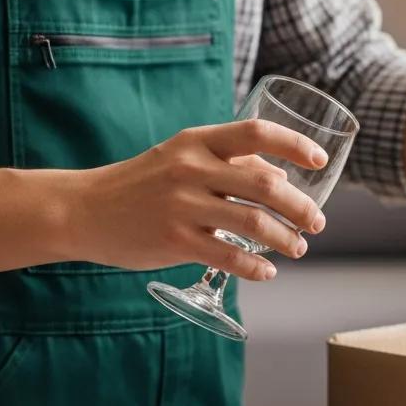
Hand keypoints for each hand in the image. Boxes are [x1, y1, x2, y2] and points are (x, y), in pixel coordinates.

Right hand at [74, 121, 328, 279]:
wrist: (84, 210)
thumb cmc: (142, 182)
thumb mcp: (183, 157)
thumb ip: (230, 161)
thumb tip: (282, 174)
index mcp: (197, 141)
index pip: (257, 133)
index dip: (296, 144)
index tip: (321, 160)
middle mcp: (192, 169)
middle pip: (265, 184)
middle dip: (301, 207)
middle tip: (317, 223)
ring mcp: (182, 206)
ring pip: (253, 223)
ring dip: (286, 240)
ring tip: (298, 248)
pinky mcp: (174, 241)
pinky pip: (228, 257)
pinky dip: (256, 267)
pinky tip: (267, 271)